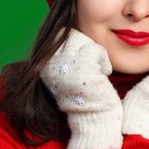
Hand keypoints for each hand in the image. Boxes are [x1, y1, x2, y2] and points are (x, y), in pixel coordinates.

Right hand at [40, 27, 123, 148]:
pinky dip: (104, 62)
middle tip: (93, 68)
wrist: (96, 119)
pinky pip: (97, 50)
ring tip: (97, 73)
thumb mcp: (69, 74)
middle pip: (73, 34)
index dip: (77, 45)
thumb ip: (65, 55)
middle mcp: (49, 63)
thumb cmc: (87, 97)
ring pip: (85, 40)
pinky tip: (103, 76)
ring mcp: (65, 65)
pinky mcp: (82, 67)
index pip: (61, 35)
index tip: (84, 65)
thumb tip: (68, 29)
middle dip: (87, 47)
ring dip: (96, 54)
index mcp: (43, 65)